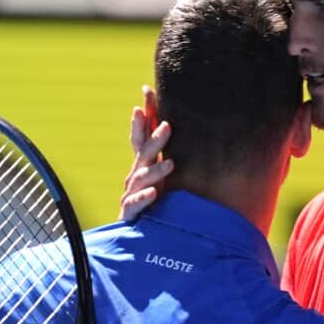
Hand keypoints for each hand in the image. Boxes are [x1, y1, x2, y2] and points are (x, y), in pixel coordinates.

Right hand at [119, 85, 173, 221]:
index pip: (143, 135)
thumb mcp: (164, 177)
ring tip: (172, 164)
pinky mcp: (130, 212)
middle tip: (168, 125)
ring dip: (156, 170)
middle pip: (143, 152)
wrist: (139, 232)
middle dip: (154, 139)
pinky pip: (135, 203)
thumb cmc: (155, 202)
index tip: (147, 90)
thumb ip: (170, 155)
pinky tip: (154, 194)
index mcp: (145, 164)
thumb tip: (192, 130)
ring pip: (142, 178)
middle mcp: (136, 175)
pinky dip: (143, 198)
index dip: (145, 114)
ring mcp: (132, 192)